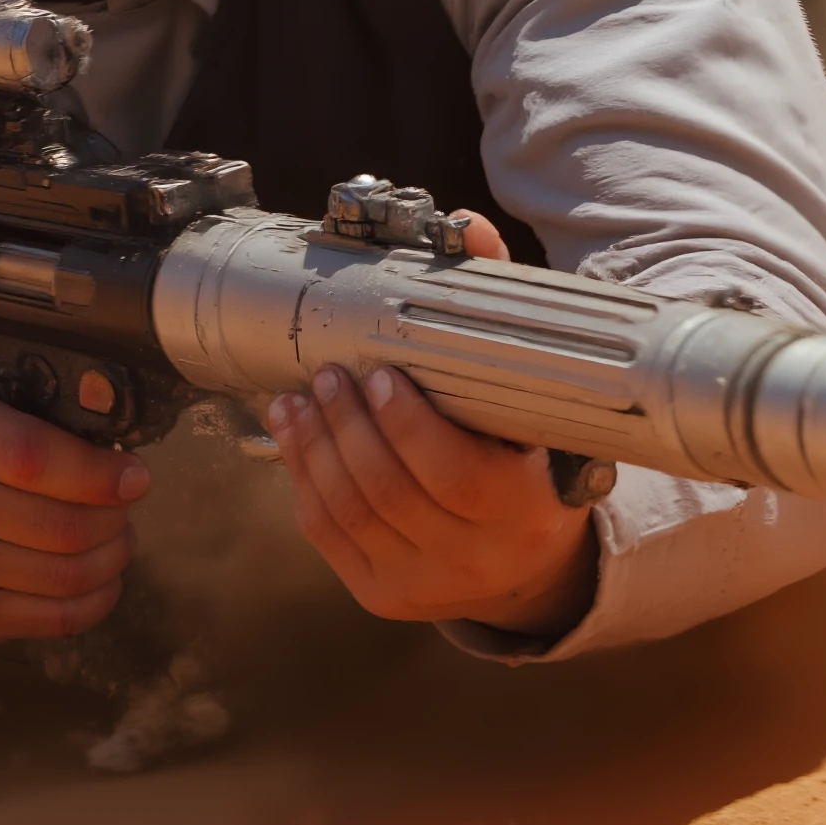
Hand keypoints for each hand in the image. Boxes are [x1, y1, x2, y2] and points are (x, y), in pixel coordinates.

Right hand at [0, 371, 148, 648]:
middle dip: (117, 515)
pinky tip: (102, 576)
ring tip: (116, 533)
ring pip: (68, 577)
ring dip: (114, 555)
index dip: (102, 474)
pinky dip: (97, 600)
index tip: (135, 473)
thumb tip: (111, 413)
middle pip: (64, 526)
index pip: (40, 460)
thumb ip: (34, 402)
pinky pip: (54, 620)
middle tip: (125, 500)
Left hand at [266, 219, 595, 640]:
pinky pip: (328, 535)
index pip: (456, 477)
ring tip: (301, 397)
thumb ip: (501, 316)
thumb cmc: (525, 457)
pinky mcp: (380, 594)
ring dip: (315, 448)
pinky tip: (293, 431)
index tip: (379, 373)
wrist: (524, 560)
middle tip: (330, 374)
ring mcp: (423, 583)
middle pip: (391, 493)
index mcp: (521, 512)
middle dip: (349, 427)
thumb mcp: (532, 399)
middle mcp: (475, 560)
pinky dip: (302, 478)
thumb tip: (470, 230)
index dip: (408, 426)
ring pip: (351, 514)